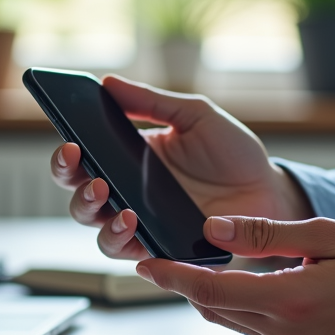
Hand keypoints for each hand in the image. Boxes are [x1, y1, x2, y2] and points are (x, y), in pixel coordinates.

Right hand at [50, 76, 311, 259]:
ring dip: (91, 210)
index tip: (68, 139)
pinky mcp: (162, 250)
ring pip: (96, 228)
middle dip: (70, 178)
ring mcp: (143, 225)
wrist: (269, 190)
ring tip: (106, 191)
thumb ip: (152, 102)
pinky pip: (130, 252)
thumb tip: (108, 82)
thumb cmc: (233, 153)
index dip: (65, 152)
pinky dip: (123, 238)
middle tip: (81, 161)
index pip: (82, 158)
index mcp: (128, 159)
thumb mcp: (195, 116)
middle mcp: (127, 195)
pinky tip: (132, 221)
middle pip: (78, 193)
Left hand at [135, 216, 334, 334]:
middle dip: (180, 284)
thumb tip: (214, 228)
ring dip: (202, 295)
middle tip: (154, 255)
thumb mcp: (327, 235)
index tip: (145, 262)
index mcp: (292, 301)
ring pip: (227, 319)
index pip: (213, 292)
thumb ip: (268, 233)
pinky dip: (228, 303)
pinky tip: (224, 279)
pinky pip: (248, 325)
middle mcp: (285, 331)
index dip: (173, 277)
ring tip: (182, 263)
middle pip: (212, 309)